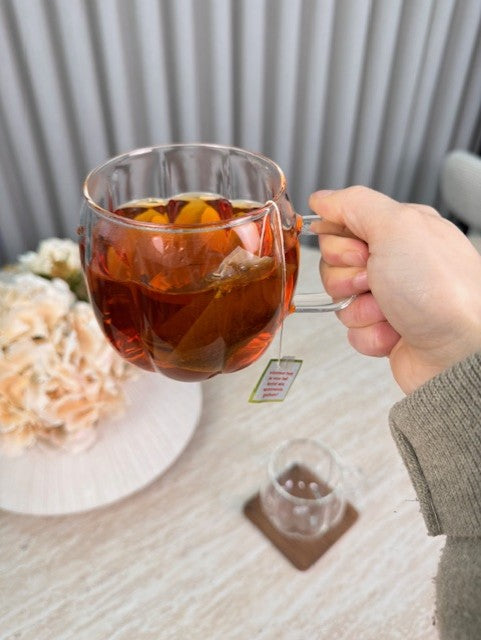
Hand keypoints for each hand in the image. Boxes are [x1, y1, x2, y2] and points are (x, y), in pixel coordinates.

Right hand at [309, 186, 480, 393]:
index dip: (340, 241)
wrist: (459, 350)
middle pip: (334, 263)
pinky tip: (394, 333)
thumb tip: (323, 198)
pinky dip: (370, 333)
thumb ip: (354, 204)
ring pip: (340, 298)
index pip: (342, 225)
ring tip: (390, 311)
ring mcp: (390, 296)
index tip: (360, 250)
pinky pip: (353, 329)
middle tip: (375, 281)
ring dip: (360, 308)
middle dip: (347, 277)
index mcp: (399, 229)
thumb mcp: (396, 227)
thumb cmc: (439, 290)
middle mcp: (395, 260)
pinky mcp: (385, 328)